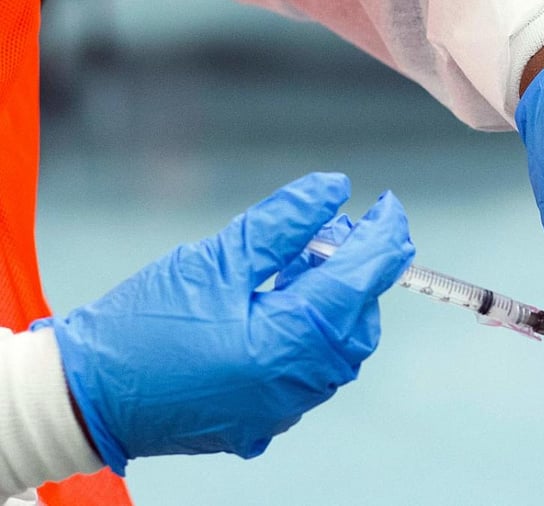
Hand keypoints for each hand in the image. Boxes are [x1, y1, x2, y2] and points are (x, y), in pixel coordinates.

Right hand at [32, 173, 414, 473]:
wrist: (87, 394)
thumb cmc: (142, 324)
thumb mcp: (214, 259)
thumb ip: (283, 223)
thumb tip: (334, 189)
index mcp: (288, 343)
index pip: (361, 281)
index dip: (384, 238)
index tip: (390, 208)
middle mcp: (297, 385)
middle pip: (358, 318)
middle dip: (356, 270)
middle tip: (329, 233)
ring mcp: (283, 408)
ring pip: (338, 347)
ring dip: (332, 301)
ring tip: (298, 263)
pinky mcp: (265, 418)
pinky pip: (310, 370)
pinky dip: (309, 331)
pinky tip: (281, 304)